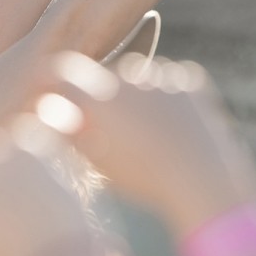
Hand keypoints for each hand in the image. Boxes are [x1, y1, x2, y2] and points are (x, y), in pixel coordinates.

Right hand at [36, 54, 255, 240]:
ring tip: (150, 134)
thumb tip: (54, 112)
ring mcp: (162, 75)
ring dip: (139, 96)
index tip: (56, 96)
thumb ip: (71, 132)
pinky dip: (170, 98)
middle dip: (105, 97)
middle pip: (105, 77)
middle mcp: (128, 77)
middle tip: (117, 130)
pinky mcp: (190, 81)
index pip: (62, 73)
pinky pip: (172, 81)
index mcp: (98, 98)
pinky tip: (175, 127)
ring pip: (140, 78)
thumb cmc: (144, 180)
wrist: (202, 183)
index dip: (55, 83)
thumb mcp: (98, 162)